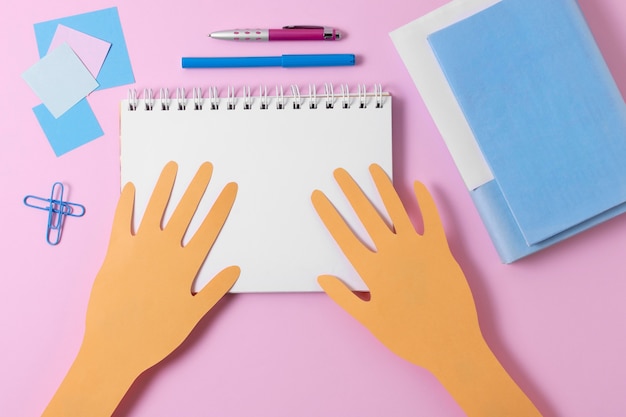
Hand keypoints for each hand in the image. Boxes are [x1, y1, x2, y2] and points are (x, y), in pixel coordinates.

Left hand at [43, 161, 238, 416]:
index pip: (210, 227)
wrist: (116, 347)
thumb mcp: (193, 315)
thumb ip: (215, 289)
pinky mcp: (114, 252)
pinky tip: (130, 188)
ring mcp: (138, 247)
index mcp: (186, 264)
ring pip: (154, 208)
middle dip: (197, 186)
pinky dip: (125, 203)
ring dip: (164, 186)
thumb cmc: (157, 335)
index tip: (230, 186)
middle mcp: (164, 249)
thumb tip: (235, 268)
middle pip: (185, 210)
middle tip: (206, 167)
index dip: (221, 204)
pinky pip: (120, 221)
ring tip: (172, 167)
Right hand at [312, 164, 481, 371]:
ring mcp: (418, 249)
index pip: (344, 236)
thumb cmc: (408, 337)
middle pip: (367, 215)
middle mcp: (392, 253)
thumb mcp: (370, 320)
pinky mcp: (441, 249)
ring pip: (397, 209)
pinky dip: (426, 200)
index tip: (318, 196)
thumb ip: (345, 297)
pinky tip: (418, 185)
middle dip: (351, 192)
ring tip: (373, 169)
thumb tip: (322, 279)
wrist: (450, 344)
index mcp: (372, 271)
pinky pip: (433, 218)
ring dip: (384, 187)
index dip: (329, 214)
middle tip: (340, 173)